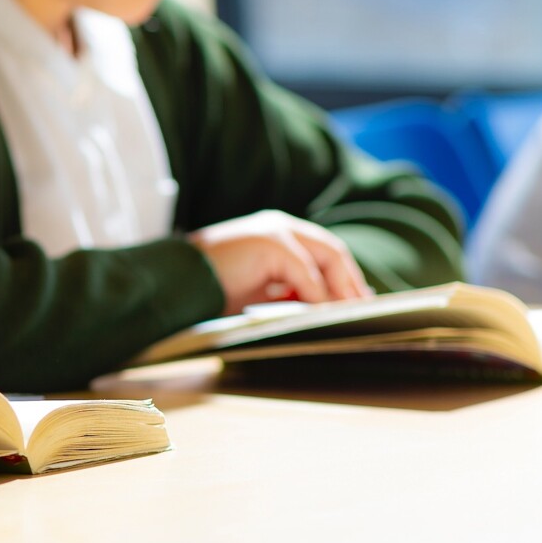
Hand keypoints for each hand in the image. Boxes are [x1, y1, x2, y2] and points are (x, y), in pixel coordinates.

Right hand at [190, 209, 374, 312]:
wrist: (176, 282)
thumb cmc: (210, 289)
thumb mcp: (259, 290)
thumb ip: (288, 291)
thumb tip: (323, 308)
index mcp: (274, 231)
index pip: (323, 251)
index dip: (344, 277)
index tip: (357, 304)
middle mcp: (279, 225)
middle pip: (332, 251)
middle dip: (351, 283)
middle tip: (365, 312)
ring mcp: (276, 231)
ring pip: (327, 259)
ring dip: (339, 291)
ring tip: (349, 317)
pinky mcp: (272, 244)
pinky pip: (308, 275)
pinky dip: (318, 297)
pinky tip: (322, 317)